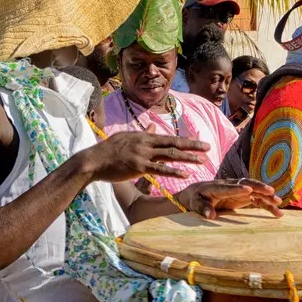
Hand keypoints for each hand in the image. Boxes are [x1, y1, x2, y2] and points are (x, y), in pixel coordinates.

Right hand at [84, 131, 205, 183]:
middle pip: (174, 144)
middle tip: (208, 148)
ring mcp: (142, 154)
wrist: (93, 160)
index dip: (186, 141)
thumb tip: (154, 127)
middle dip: (193, 146)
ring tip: (202, 162)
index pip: (169, 138)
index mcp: (143, 136)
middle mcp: (145, 143)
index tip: (199, 143)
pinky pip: (160, 169)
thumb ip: (143, 133)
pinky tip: (185, 174)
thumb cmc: (108, 150)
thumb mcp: (126, 137)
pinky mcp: (138, 167)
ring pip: (170, 155)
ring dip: (188, 158)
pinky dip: (174, 171)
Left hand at [184, 179, 283, 218]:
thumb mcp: (196, 204)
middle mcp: (231, 186)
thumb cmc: (197, 199)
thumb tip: (210, 216)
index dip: (238, 188)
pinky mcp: (245, 196)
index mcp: (217, 187)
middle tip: (270, 191)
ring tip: (278, 202)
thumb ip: (203, 208)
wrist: (200, 194)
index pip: (229, 187)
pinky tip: (277, 213)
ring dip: (267, 196)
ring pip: (256, 191)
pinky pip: (258, 200)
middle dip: (259, 187)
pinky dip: (267, 205)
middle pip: (247, 184)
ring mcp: (239, 190)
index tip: (248, 190)